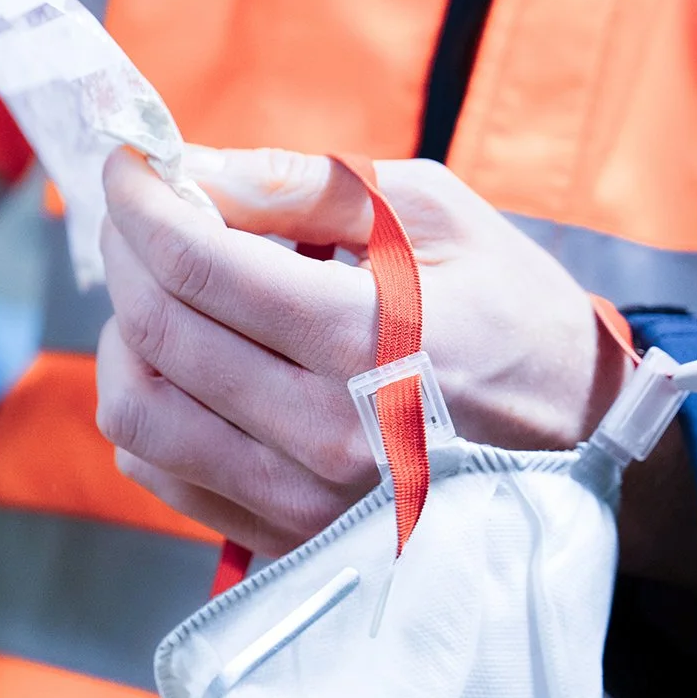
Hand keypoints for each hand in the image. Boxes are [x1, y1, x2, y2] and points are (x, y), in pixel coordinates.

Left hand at [96, 147, 630, 555]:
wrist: (574, 444)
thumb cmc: (512, 316)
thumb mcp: (434, 218)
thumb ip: (307, 185)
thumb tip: (192, 167)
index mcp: (367, 338)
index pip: (197, 264)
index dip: (139, 201)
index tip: (128, 163)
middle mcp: (324, 431)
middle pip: (158, 330)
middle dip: (124, 252)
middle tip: (135, 212)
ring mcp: (298, 497)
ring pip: (138, 412)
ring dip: (122, 334)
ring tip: (154, 291)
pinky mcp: (282, 534)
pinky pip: (157, 471)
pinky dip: (143, 406)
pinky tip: (180, 364)